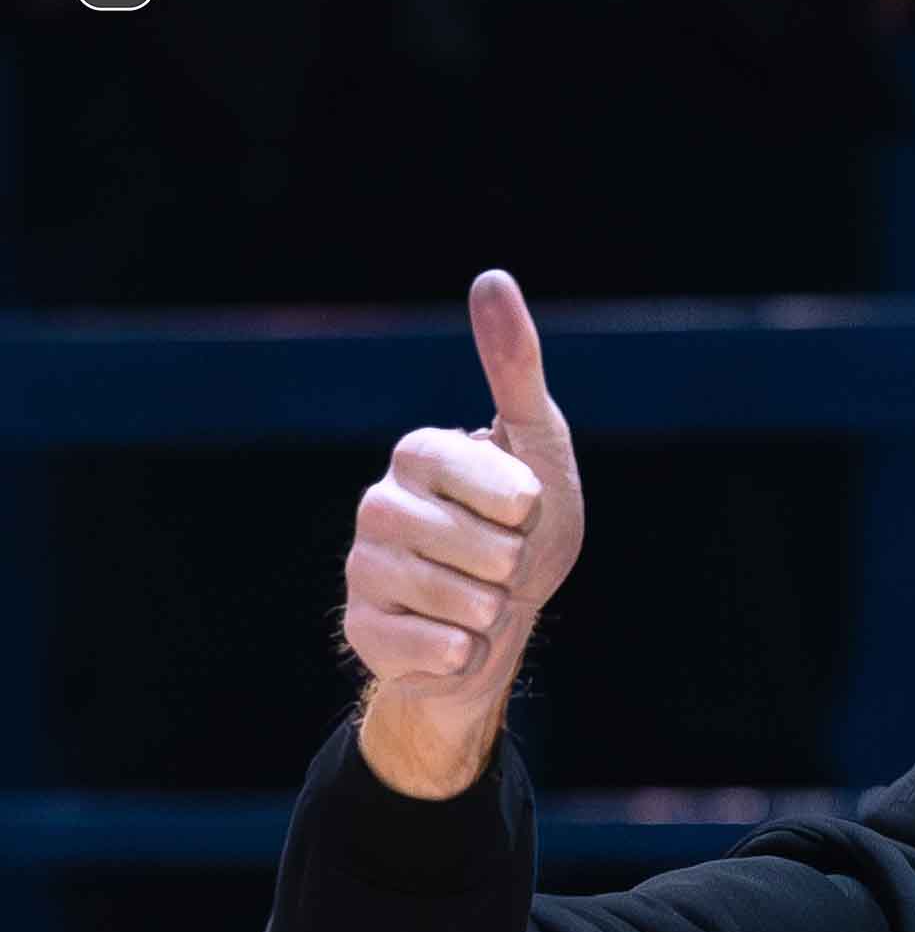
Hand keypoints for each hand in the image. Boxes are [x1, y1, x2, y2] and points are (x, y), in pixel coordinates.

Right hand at [341, 268, 583, 714]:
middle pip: (486, 550)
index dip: (521, 507)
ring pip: (462, 603)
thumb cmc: (524, 530)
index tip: (522, 511)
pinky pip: (436, 651)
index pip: (487, 479)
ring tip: (481, 600)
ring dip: (493, 612)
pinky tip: (454, 639)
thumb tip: (492, 278)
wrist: (501, 625)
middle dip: (515, 567)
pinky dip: (465, 653)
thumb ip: (515, 370)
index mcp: (417, 453)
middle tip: (500, 564)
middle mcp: (379, 503)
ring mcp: (365, 568)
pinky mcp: (362, 629)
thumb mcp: (536, 447)